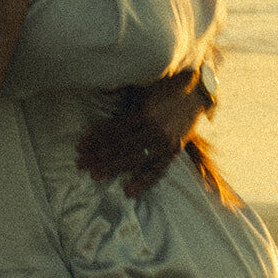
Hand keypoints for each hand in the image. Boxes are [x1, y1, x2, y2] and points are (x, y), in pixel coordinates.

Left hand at [77, 70, 204, 198]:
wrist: (198, 90)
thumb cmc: (166, 86)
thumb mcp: (143, 86)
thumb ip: (123, 94)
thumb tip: (101, 93)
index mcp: (144, 111)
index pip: (114, 129)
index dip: (95, 138)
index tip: (80, 146)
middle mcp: (154, 128)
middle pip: (120, 146)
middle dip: (98, 156)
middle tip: (80, 164)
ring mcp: (165, 142)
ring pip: (134, 159)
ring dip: (113, 168)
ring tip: (95, 176)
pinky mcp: (174, 150)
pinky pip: (157, 170)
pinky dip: (143, 181)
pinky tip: (128, 191)